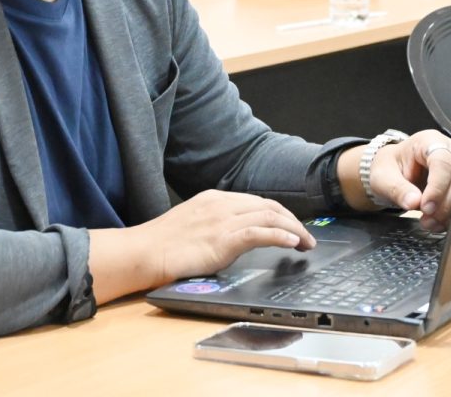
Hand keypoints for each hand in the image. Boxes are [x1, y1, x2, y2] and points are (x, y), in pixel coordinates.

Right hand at [135, 190, 316, 283]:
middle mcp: (221, 204)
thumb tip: (233, 237)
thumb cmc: (162, 244)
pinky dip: (281, 236)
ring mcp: (223, 220)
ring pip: (269, 216)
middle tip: (305, 236)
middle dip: (291, 220)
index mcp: (214, 198)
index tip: (291, 226)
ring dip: (293, 229)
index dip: (278, 213)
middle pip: (268, 205)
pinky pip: (260, 232)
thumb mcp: (193, 224)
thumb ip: (215, 224)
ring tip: (306, 243)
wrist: (144, 251)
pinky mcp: (223, 238)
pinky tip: (292, 243)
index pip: (256, 201)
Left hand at [359, 129, 450, 230]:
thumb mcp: (383, 176)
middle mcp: (449, 151)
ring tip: (428, 222)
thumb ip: (397, 188)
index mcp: (429, 141)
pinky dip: (449, 215)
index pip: (442, 162)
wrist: (392, 172)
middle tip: (427, 218)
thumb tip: (413, 202)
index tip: (426, 207)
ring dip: (448, 212)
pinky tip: (435, 223)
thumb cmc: (389, 167)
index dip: (437, 187)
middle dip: (444, 203)